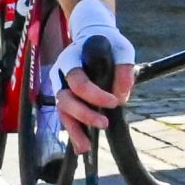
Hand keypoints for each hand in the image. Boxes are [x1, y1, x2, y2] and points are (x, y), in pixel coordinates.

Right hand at [56, 0, 133, 154]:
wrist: (94, 37)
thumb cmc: (108, 43)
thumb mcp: (122, 49)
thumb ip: (124, 69)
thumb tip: (121, 96)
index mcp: (71, 60)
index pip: (78, 80)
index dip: (94, 94)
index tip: (114, 102)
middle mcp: (61, 75)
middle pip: (65, 99)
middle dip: (84, 114)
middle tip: (104, 124)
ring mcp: (61, 88)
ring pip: (62, 112)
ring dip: (74, 130)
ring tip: (86, 147)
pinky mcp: (67, 100)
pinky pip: (66, 118)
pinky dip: (74, 133)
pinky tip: (83, 147)